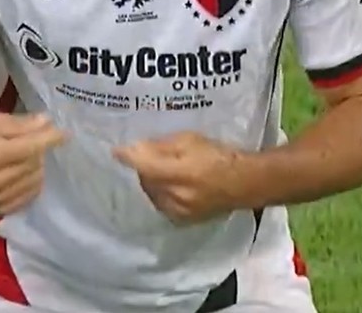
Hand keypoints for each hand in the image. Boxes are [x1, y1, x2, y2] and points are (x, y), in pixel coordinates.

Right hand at [0, 113, 66, 215]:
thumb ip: (21, 125)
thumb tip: (47, 123)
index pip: (31, 147)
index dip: (50, 139)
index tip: (64, 134)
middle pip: (35, 164)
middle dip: (38, 152)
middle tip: (30, 144)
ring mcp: (0, 199)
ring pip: (35, 181)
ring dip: (35, 168)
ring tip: (23, 160)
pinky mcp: (2, 210)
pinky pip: (29, 196)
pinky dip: (30, 184)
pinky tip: (22, 176)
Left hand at [113, 131, 246, 225]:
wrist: (245, 183)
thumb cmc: (218, 155)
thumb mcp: (190, 140)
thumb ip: (161, 146)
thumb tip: (136, 148)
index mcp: (177, 173)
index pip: (142, 165)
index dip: (127, 157)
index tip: (116, 151)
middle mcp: (173, 196)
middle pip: (145, 181)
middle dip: (146, 168)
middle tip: (155, 157)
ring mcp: (177, 211)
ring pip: (152, 194)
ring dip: (153, 183)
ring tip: (167, 172)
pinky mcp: (182, 220)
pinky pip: (162, 205)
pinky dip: (162, 194)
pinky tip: (173, 187)